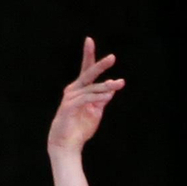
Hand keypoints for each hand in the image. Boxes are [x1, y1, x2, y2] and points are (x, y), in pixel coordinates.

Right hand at [48, 37, 125, 156]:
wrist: (67, 145)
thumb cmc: (79, 129)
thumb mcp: (95, 112)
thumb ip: (101, 100)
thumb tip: (111, 89)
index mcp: (79, 89)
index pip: (86, 71)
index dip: (88, 55)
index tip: (89, 40)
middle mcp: (73, 90)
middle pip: (88, 73)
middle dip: (100, 65)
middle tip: (113, 57)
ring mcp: (70, 97)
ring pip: (91, 88)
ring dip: (106, 86)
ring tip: (119, 84)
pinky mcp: (69, 106)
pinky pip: (87, 98)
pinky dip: (98, 97)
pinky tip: (108, 95)